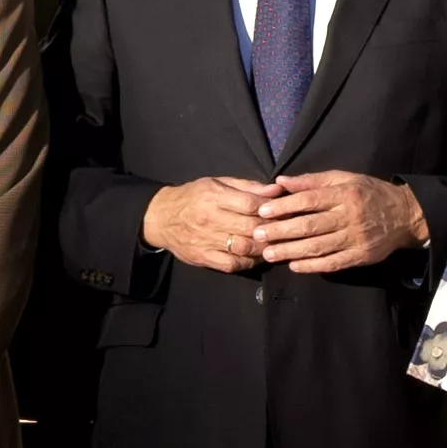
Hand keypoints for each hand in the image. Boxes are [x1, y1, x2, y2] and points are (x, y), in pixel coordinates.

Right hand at [145, 177, 272, 273]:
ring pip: (244, 247)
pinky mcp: (203, 257)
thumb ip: (248, 187)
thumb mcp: (217, 183)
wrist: (161, 218)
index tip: (284, 209)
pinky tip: (256, 256)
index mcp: (213, 196)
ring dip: (264, 247)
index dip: (271, 208)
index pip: (250, 204)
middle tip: (286, 228)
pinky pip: (232, 264)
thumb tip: (276, 189)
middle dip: (272, 228)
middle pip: (250, 227)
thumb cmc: (193, 197)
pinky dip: (248, 262)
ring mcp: (205, 240)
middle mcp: (209, 219)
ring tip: (274, 243)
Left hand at [256, 171, 427, 274]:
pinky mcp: (360, 257)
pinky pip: (332, 264)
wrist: (404, 215)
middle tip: (259, 235)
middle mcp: (349, 217)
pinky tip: (294, 266)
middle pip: (310, 226)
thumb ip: (313, 181)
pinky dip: (311, 266)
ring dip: (290, 251)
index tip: (263, 212)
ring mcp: (355, 239)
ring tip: (269, 254)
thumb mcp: (345, 178)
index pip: (309, 201)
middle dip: (281, 232)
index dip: (284, 207)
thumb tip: (282, 181)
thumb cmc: (369, 193)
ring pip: (318, 247)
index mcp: (344, 194)